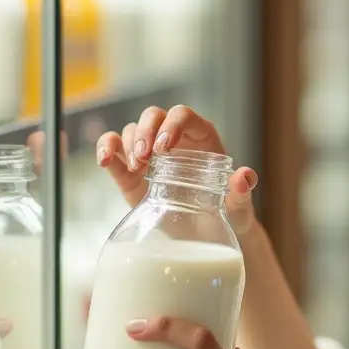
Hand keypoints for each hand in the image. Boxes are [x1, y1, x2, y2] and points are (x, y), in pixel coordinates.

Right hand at [96, 105, 259, 235]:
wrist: (207, 232)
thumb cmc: (226, 210)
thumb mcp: (238, 203)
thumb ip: (241, 190)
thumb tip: (244, 177)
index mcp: (202, 137)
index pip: (183, 116)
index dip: (172, 125)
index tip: (165, 147)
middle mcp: (174, 138)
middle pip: (153, 116)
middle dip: (146, 132)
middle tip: (146, 157)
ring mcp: (150, 153)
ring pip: (131, 130)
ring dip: (128, 143)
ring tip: (135, 168)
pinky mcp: (129, 171)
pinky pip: (113, 149)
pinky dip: (106, 149)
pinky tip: (105, 161)